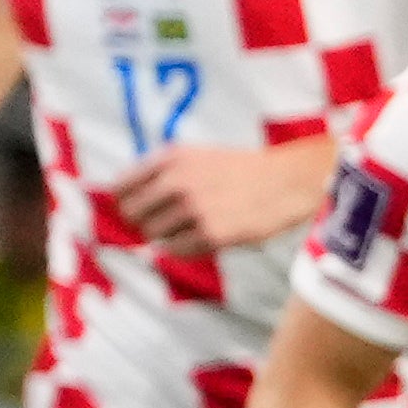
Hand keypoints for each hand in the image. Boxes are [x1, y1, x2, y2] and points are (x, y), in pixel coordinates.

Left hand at [114, 139, 329, 259]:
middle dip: (144, 221)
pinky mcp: (211, 235)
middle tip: (166, 221)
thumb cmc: (240, 171)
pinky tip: (206, 235)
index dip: (126, 202)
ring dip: (168, 235)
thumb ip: (160, 173)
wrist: (287, 182)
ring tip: (194, 225)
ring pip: (152, 235)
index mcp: (172, 158)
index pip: (120, 188)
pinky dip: (186, 247)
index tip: (139, 208)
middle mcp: (179, 182)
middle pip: (131, 215)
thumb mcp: (197, 156)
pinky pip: (175, 251)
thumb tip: (121, 202)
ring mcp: (194, 209)